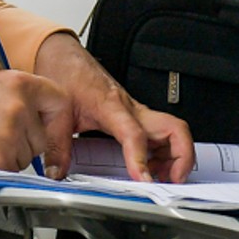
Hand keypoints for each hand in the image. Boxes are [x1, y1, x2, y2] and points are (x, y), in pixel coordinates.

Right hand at [0, 71, 74, 171]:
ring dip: (9, 156)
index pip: (60, 103)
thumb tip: (40, 117)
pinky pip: (11, 172)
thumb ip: (18, 97)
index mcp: (19, 84)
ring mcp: (10, 135)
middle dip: (26, 143)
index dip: (59, 124)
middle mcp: (19, 108)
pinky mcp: (0, 160)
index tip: (57, 138)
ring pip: (26, 158)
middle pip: (42, 138)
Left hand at [31, 33, 194, 182]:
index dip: (141, 160)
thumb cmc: (68, 76)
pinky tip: (152, 168)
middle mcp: (132, 108)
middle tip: (173, 181)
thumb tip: (58, 172)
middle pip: (174, 129)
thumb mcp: (57, 112)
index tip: (144, 180)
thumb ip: (56, 145)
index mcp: (112, 106)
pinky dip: (165, 155)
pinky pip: (163, 136)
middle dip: (182, 157)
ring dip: (176, 159)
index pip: (134, 135)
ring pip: (174, 133)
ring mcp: (137, 112)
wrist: (66, 57)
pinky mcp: (137, 117)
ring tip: (163, 179)